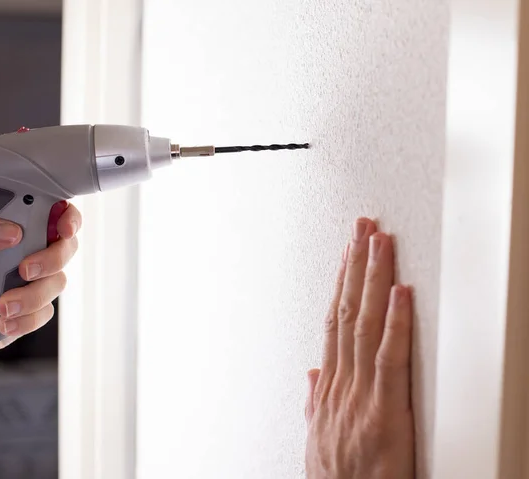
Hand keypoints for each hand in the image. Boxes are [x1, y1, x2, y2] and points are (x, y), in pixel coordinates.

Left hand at [0, 202, 80, 365]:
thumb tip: (9, 232)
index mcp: (8, 229)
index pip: (51, 213)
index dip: (67, 217)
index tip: (63, 228)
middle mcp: (26, 252)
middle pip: (66, 247)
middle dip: (53, 259)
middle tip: (25, 269)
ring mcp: (32, 282)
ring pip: (57, 282)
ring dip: (31, 296)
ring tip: (1, 305)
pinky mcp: (31, 311)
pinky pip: (44, 313)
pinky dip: (24, 319)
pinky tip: (1, 320)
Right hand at [305, 217, 413, 478]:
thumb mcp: (318, 441)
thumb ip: (316, 402)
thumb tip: (312, 371)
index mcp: (332, 390)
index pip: (335, 324)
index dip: (342, 285)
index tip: (348, 254)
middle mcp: (343, 386)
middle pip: (348, 313)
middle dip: (356, 266)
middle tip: (363, 227)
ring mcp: (362, 398)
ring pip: (365, 326)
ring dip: (372, 280)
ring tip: (378, 242)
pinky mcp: (386, 415)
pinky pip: (390, 360)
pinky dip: (396, 324)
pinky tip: (401, 292)